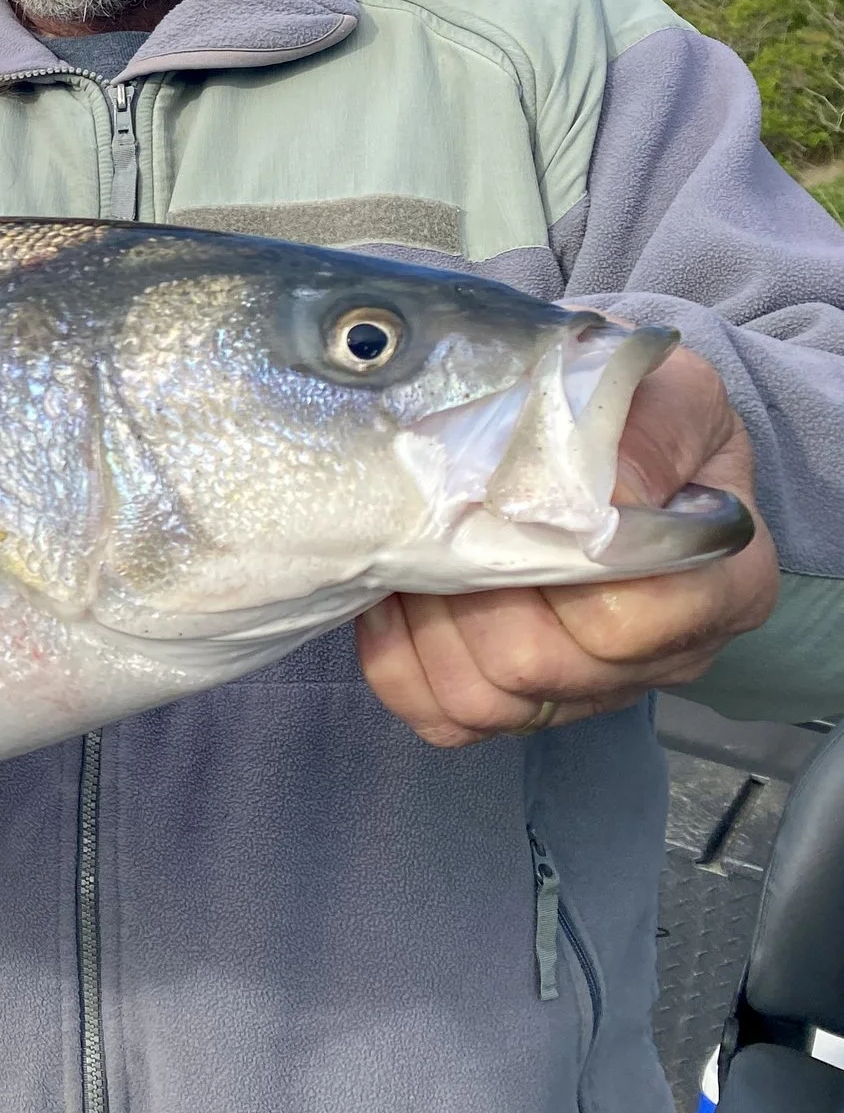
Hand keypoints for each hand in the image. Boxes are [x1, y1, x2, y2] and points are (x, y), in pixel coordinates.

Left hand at [358, 343, 780, 747]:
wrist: (602, 432)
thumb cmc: (640, 413)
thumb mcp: (666, 394)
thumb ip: (643, 430)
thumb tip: (583, 486)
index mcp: (719, 582)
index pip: (633, 618)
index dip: (558, 567)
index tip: (517, 499)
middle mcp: (662, 656)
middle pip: (544, 665)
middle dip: (471, 589)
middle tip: (438, 518)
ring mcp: (588, 689)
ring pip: (486, 700)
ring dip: (428, 624)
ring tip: (411, 551)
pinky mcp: (521, 704)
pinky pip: (441, 718)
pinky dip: (399, 659)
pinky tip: (395, 593)